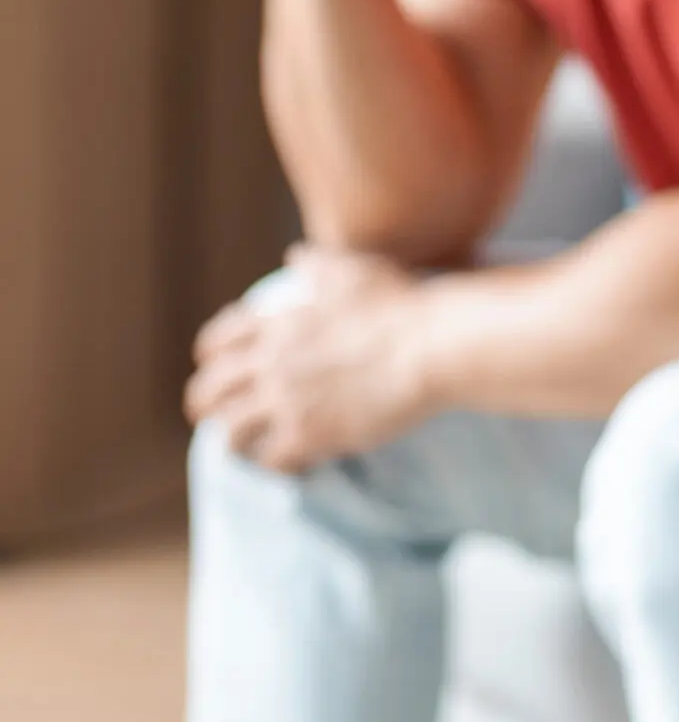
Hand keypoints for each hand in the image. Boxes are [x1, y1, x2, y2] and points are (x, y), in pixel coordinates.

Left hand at [184, 245, 439, 472]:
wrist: (432, 348)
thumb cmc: (399, 305)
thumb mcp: (352, 269)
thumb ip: (315, 264)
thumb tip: (293, 258)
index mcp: (276, 323)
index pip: (216, 342)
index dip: (210, 357)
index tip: (214, 366)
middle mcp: (270, 363)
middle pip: (209, 392)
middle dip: (204, 405)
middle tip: (212, 416)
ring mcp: (286, 401)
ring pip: (231, 432)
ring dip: (234, 440)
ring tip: (246, 447)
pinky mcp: (310, 435)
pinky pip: (271, 459)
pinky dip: (275, 463)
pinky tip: (290, 462)